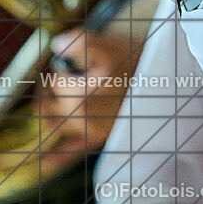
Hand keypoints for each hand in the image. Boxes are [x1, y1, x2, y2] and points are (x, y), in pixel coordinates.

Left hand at [38, 27, 144, 156]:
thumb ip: (78, 42)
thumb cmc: (133, 61)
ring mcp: (88, 131)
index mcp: (78, 96)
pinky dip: (56, 157)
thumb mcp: (108, 45)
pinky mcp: (96, 139)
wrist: (159, 81)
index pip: (53, 81)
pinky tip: (42, 161)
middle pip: (49, 102)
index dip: (60, 67)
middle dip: (53, 87)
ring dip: (49, 110)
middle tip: (67, 74)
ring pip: (53, 123)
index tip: (71, 61)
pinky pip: (71, 151)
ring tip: (59, 94)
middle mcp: (80, 119)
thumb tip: (56, 45)